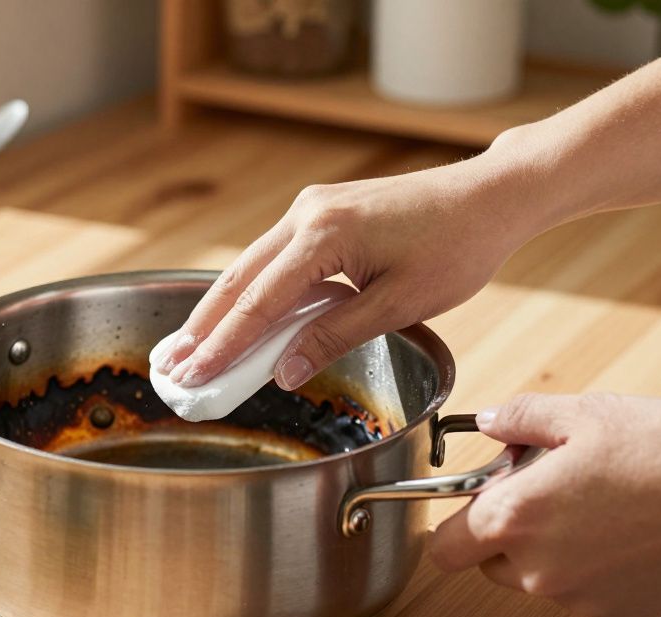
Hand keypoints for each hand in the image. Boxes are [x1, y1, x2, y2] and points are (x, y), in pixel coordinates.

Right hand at [155, 154, 543, 389]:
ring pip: (250, 266)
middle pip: (238, 280)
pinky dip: (250, 290)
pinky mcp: (322, 210)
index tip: (193, 376)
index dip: (221, 346)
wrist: (490, 195)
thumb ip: (334, 336)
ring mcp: (312, 207)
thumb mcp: (399, 304)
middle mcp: (307, 214)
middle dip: (203, 328)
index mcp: (324, 236)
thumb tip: (283, 372)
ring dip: (220, 310)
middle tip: (170, 367)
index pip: (258, 303)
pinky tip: (236, 316)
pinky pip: (273, 256)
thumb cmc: (457, 247)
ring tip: (190, 348)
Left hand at [431, 393, 660, 616]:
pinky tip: (625, 530)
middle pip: (487, 561)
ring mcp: (577, 598)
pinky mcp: (615, 614)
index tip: (478, 497)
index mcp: (516, 518)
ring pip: (535, 576)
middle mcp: (538, 570)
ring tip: (596, 503)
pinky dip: (590, 566)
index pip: (445, 546)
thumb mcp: (584, 413)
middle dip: (506, 528)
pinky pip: (580, 591)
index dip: (457, 518)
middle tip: (548, 486)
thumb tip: (490, 423)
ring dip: (548, 547)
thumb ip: (520, 418)